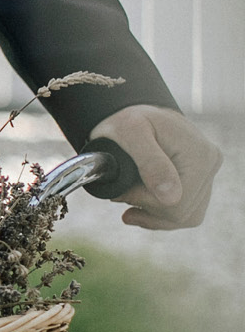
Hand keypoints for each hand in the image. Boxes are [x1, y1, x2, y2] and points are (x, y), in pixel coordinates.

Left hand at [90, 105, 221, 229]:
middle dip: (148, 210)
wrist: (133, 114)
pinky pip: (188, 212)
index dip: (144, 203)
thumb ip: (149, 162)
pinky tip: (141, 209)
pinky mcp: (201, 181)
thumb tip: (171, 197)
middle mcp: (211, 164)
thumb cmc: (127, 120)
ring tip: (129, 207)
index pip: (177, 202)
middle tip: (120, 196)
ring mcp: (209, 174)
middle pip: (183, 212)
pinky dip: (163, 215)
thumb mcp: (130, 133)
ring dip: (155, 216)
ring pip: (187, 216)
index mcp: (199, 154)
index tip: (120, 192)